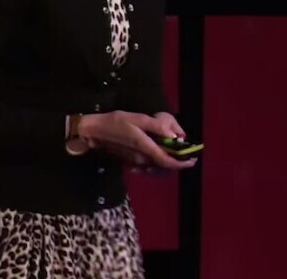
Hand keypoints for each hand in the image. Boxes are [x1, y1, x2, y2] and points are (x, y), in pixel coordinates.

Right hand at [77, 111, 196, 170]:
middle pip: (164, 166)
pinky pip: (149, 166)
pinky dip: (158, 163)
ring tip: (176, 153)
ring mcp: (135, 162)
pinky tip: (160, 153)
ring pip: (158, 167)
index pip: (167, 161)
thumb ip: (156, 126)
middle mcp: (141, 159)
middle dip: (177, 162)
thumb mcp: (137, 118)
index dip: (181, 163)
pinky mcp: (131, 162)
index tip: (192, 160)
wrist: (94, 132)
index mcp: (145, 147)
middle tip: (187, 154)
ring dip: (169, 163)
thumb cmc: (115, 122)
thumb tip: (175, 135)